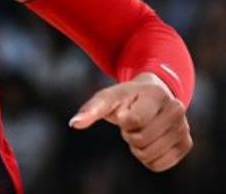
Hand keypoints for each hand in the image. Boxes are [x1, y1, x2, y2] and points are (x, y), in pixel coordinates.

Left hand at [69, 74, 192, 171]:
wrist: (151, 95)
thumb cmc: (125, 97)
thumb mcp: (107, 98)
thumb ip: (91, 109)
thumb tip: (73, 124)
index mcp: (157, 94)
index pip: (133, 121)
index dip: (122, 120)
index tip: (125, 110)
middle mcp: (176, 110)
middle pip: (140, 140)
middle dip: (128, 133)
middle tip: (132, 121)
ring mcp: (184, 128)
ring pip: (148, 155)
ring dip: (137, 147)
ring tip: (141, 129)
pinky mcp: (186, 144)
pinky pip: (158, 165)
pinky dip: (147, 158)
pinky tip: (150, 140)